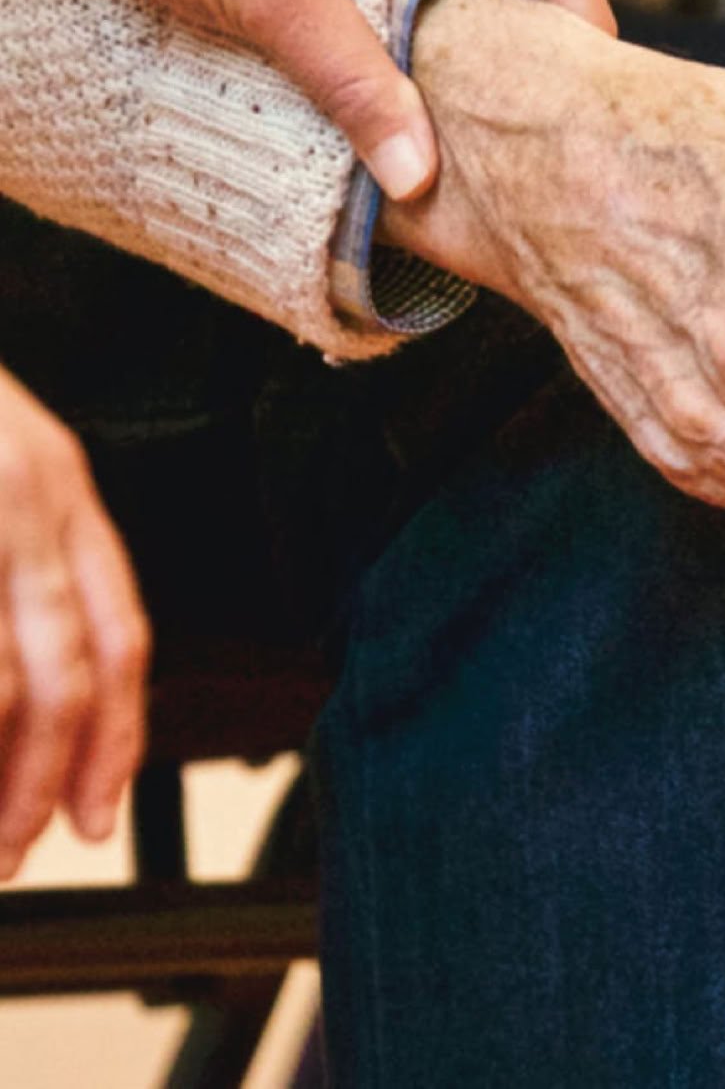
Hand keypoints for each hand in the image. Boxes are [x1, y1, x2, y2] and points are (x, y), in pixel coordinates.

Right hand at [0, 367, 148, 876]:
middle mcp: (24, 497)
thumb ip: (34, 554)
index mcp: (60, 487)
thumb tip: (38, 694)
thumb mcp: (4, 465)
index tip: (100, 813)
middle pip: (64, 671)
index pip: (121, 631)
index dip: (118, 736)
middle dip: (46, 781)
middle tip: (19, 850)